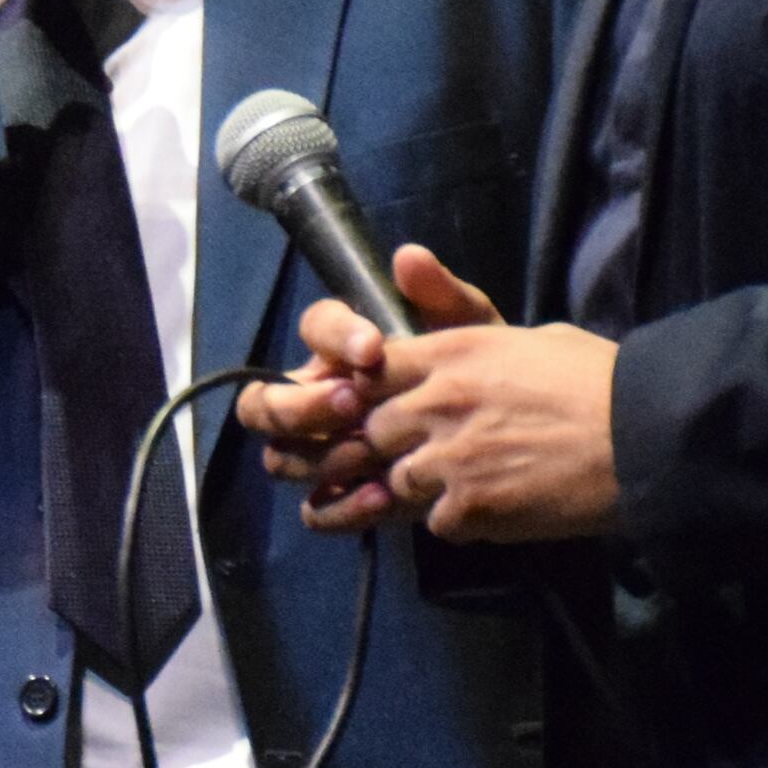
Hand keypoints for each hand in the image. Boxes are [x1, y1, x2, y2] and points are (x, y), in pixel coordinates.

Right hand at [238, 243, 505, 526]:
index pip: (313, 328)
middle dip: (298, 406)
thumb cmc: (476, 374)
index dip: (333, 337)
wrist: (505, 434)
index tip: (372, 350)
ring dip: (320, 456)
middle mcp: (316, 399)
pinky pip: (315, 509)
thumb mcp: (470, 333)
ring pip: (280, 458)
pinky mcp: (341, 497)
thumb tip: (408, 258)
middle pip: (262, 404)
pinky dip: (341, 505)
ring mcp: (320, 452)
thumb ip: (442, 296)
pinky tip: (383, 497)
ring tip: (371, 455)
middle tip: (350, 405)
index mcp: (342, 350)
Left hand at [278, 242, 616, 542]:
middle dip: (393, 447)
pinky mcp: (470, 507)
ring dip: (424, 489)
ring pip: (396, 482)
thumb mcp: (531, 336)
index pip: (370, 370)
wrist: (649, 437)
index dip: (370, 393)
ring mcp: (451, 458)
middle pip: (372, 431)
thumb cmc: (599, 381)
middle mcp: (440, 401)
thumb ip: (467, 325)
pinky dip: (460, 522)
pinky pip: (436, 523)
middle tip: (426, 454)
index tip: (384, 406)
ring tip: (467, 484)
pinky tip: (495, 509)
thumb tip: (427, 294)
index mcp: (453, 352)